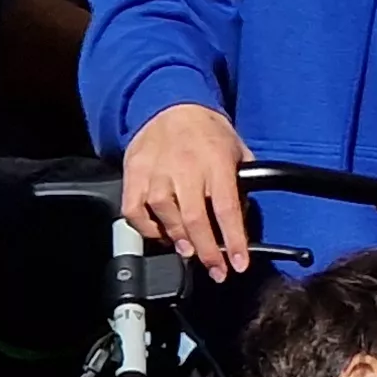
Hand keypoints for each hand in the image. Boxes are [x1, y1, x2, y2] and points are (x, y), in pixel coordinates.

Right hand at [121, 103, 252, 275]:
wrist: (169, 104)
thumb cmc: (207, 132)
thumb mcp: (237, 149)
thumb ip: (243, 181)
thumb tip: (242, 217)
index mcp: (215, 162)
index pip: (226, 208)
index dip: (233, 241)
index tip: (239, 264)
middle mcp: (184, 168)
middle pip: (194, 219)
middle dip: (206, 252)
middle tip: (216, 271)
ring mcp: (156, 172)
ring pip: (164, 215)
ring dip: (178, 240)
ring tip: (189, 251)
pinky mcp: (133, 174)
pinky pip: (135, 211)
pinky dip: (147, 228)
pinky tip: (160, 233)